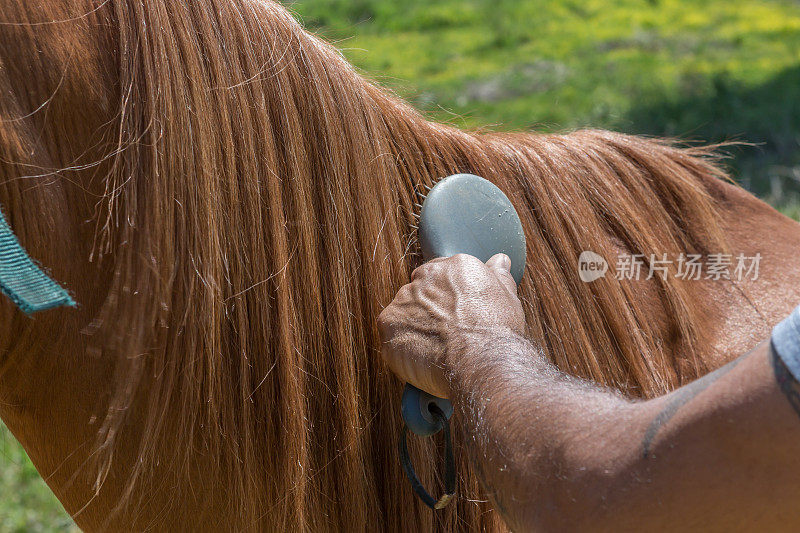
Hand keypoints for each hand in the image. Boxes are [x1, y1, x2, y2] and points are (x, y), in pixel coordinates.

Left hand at [377, 253, 524, 397]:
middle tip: (444, 333)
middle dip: (428, 310)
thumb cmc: (497, 334)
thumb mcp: (507, 298)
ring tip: (434, 349)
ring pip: (404, 311)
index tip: (453, 313)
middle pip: (420, 290)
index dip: (447, 297)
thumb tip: (499, 261)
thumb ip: (498, 276)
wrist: (482, 362)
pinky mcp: (388, 323)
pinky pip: (391, 334)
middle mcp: (427, 277)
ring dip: (414, 327)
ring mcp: (404, 299)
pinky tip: (421, 357)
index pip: (442, 275)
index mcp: (455, 267)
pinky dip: (401, 346)